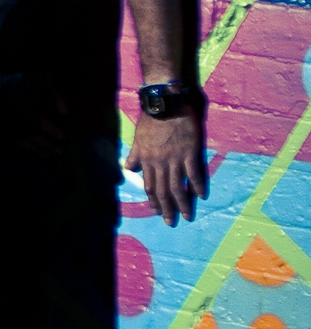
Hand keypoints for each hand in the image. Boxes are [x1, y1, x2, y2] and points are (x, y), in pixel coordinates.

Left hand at [127, 111, 206, 225]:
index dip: (153, 200)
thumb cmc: (150, 121)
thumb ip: (135, 155)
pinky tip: (201, 196)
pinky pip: (193, 173)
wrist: (164, 105)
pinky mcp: (189, 152)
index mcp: (147, 160)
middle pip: (162, 190)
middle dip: (167, 208)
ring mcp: (175, 159)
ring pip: (177, 186)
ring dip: (182, 202)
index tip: (157, 211)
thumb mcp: (137, 139)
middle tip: (171, 222)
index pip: (149, 186)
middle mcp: (160, 163)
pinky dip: (197, 185)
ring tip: (186, 215)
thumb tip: (128, 168)